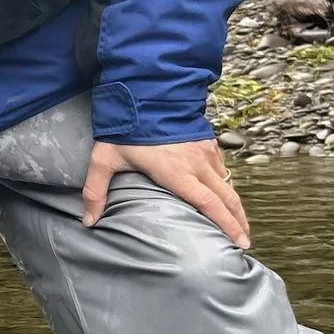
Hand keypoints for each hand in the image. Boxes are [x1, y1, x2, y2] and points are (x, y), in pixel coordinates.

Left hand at [85, 138, 249, 248]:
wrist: (146, 90)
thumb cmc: (126, 127)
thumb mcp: (105, 158)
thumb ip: (96, 191)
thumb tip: (88, 222)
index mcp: (177, 173)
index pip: (209, 204)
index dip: (227, 225)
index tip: (240, 243)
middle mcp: (197, 164)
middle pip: (226, 198)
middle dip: (239, 221)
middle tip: (245, 242)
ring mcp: (205, 151)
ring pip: (227, 183)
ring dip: (235, 204)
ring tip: (239, 223)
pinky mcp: (207, 141)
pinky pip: (222, 168)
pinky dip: (227, 184)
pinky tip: (225, 194)